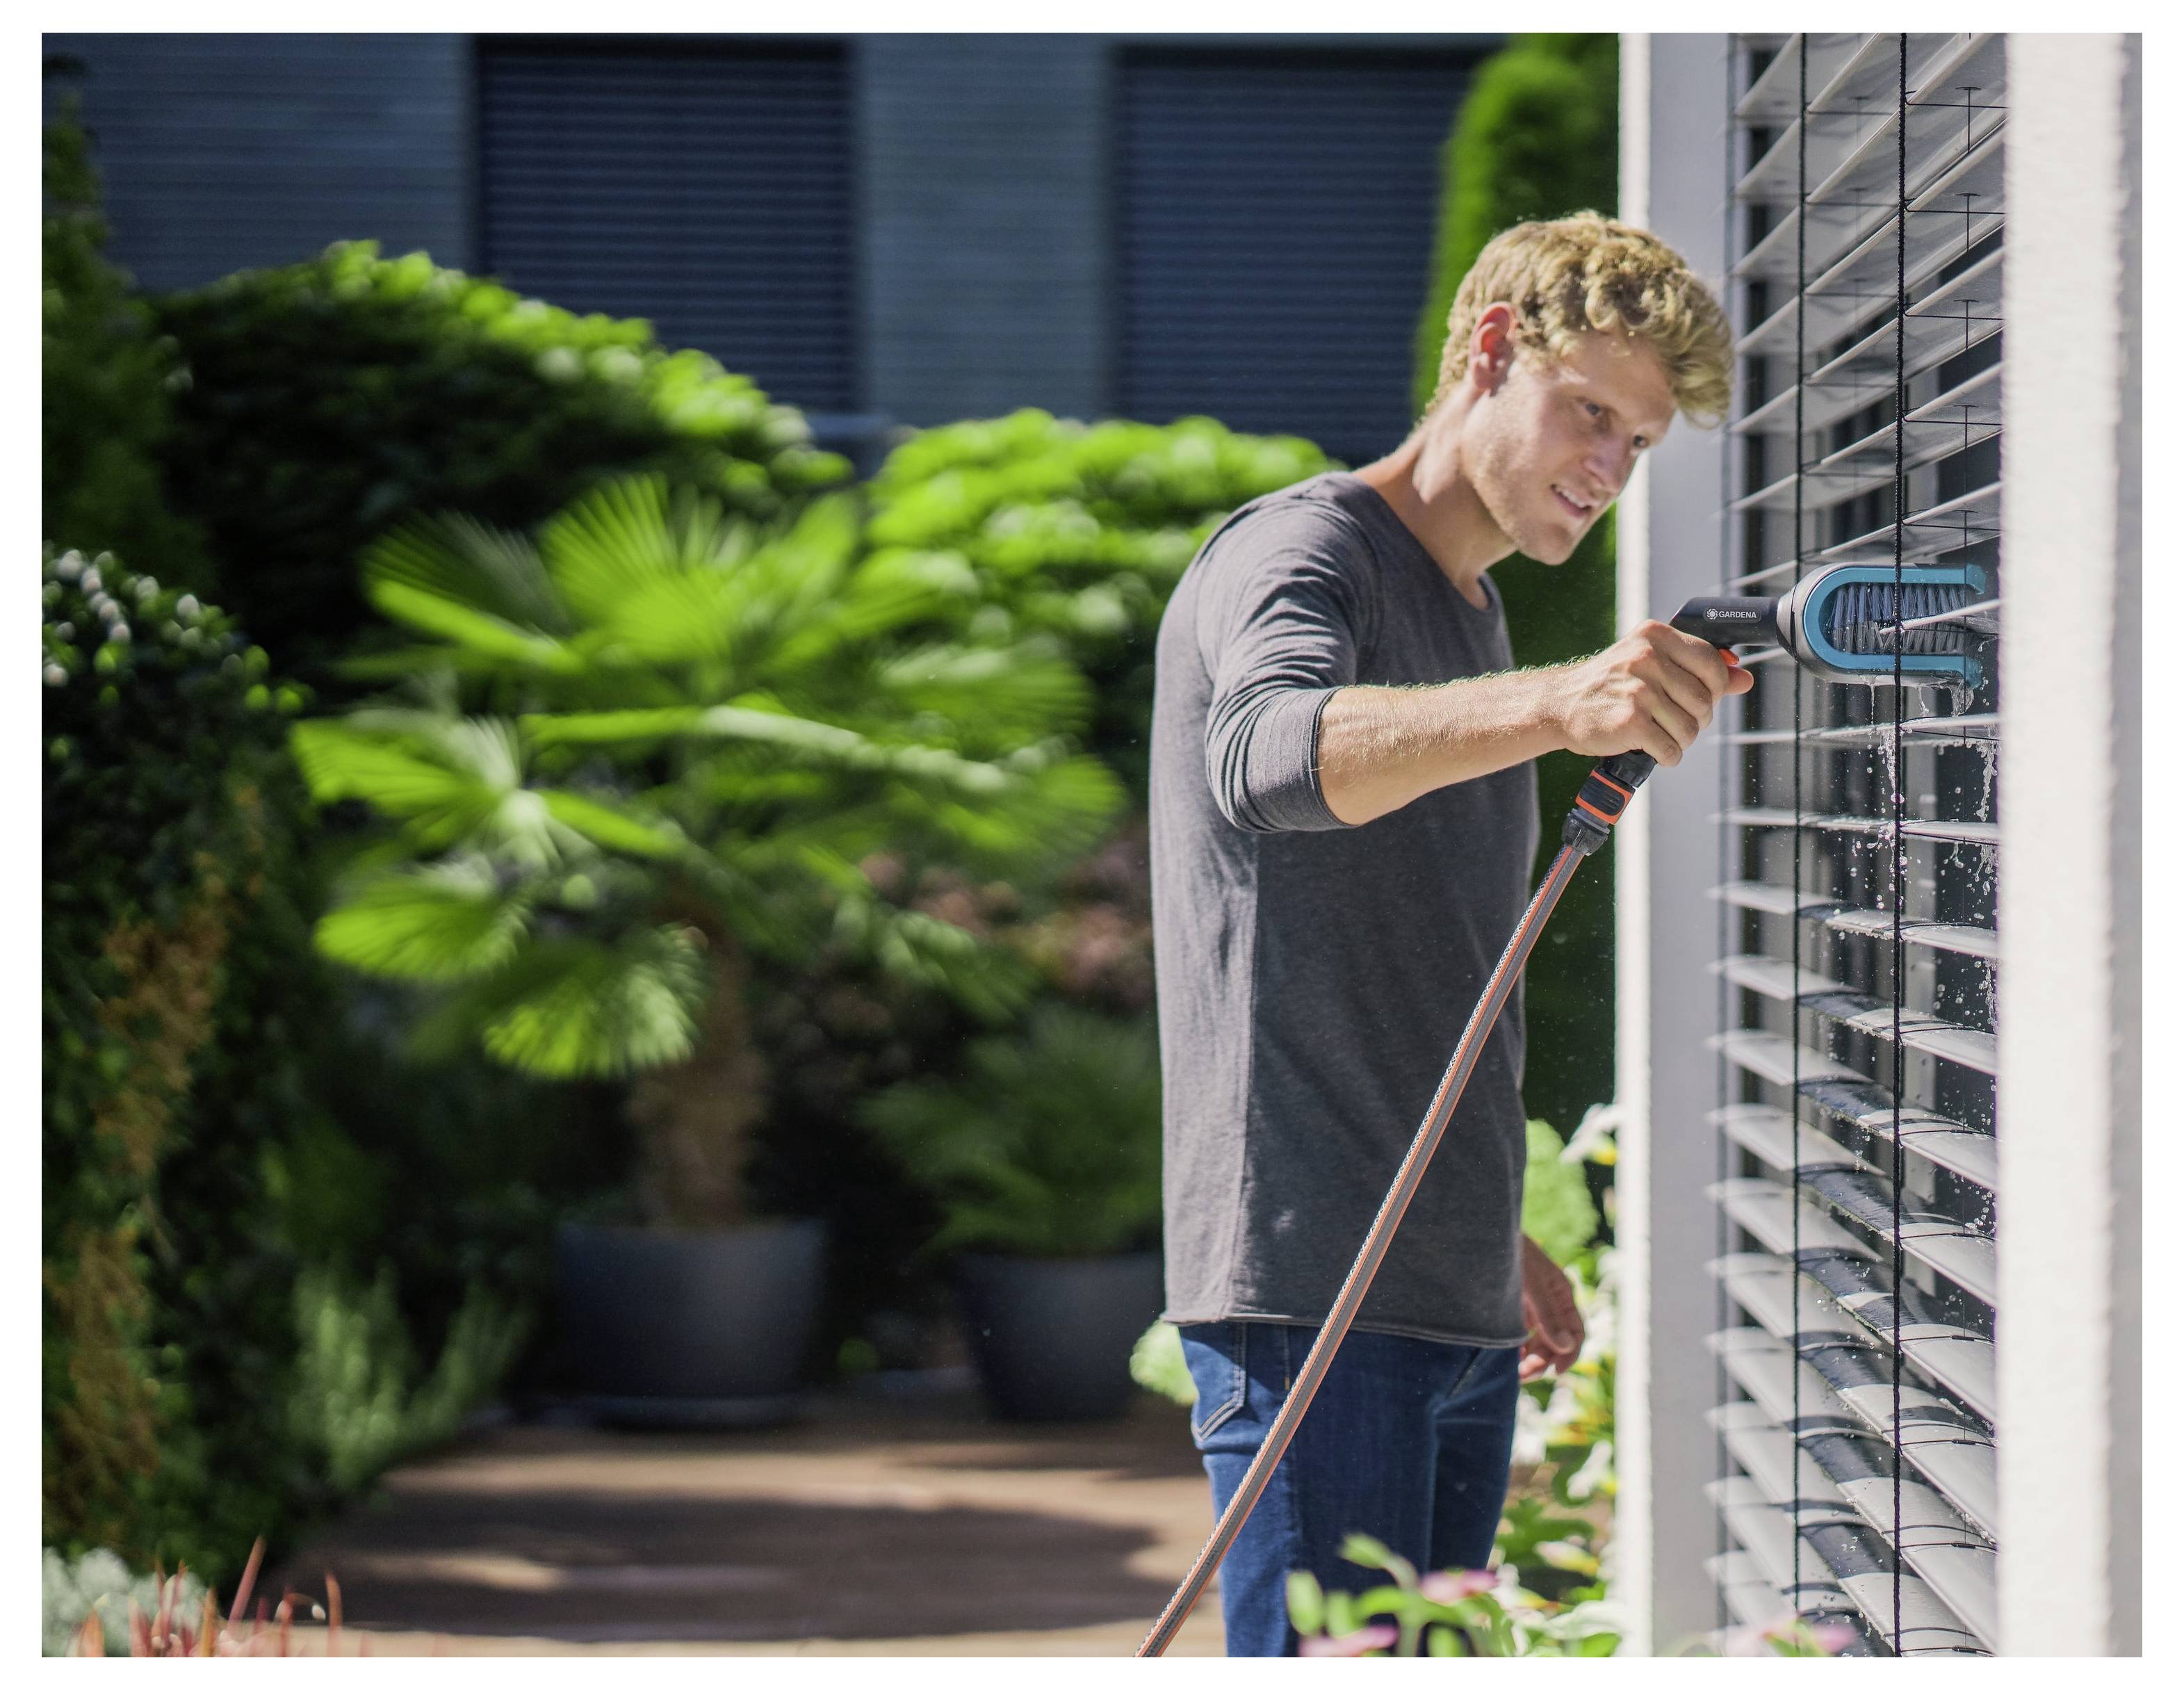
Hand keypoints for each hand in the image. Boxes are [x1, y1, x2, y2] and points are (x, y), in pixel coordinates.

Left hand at [1519, 1235, 1582, 1381]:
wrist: (1481, 1232)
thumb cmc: (1507, 1252)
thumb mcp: (1529, 1283)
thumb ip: (1547, 1315)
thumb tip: (1566, 1347)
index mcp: (1561, 1293)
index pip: (1576, 1332)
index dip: (1570, 1355)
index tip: (1555, 1372)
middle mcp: (1549, 1301)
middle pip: (1556, 1342)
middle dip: (1543, 1361)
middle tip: (1521, 1375)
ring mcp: (1531, 1305)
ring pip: (1538, 1342)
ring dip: (1529, 1359)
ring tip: (1512, 1372)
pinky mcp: (1512, 1307)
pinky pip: (1521, 1335)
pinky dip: (1517, 1349)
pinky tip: (1506, 1359)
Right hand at [1552, 620, 1752, 767]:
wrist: (1559, 704)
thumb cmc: (1611, 684)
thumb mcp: (1651, 664)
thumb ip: (1699, 669)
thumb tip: (1744, 678)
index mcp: (1655, 636)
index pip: (1711, 663)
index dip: (1714, 688)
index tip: (1695, 697)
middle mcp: (1646, 658)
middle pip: (1704, 700)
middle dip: (1696, 719)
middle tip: (1672, 720)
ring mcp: (1639, 691)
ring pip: (1690, 728)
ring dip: (1680, 740)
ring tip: (1659, 734)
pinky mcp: (1630, 722)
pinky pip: (1671, 749)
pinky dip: (1666, 756)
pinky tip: (1651, 748)